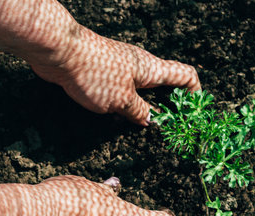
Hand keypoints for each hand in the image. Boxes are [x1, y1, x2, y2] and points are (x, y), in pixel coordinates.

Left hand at [30, 26, 200, 125]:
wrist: (59, 51)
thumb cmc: (95, 72)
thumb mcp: (122, 100)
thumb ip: (140, 112)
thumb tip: (151, 120)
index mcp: (152, 70)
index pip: (186, 75)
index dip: (195, 92)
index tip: (192, 110)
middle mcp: (140, 66)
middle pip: (165, 84)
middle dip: (167, 106)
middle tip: (165, 126)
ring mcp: (122, 67)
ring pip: (141, 89)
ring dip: (142, 108)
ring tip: (137, 126)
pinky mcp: (105, 71)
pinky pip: (121, 89)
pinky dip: (122, 103)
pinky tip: (113, 117)